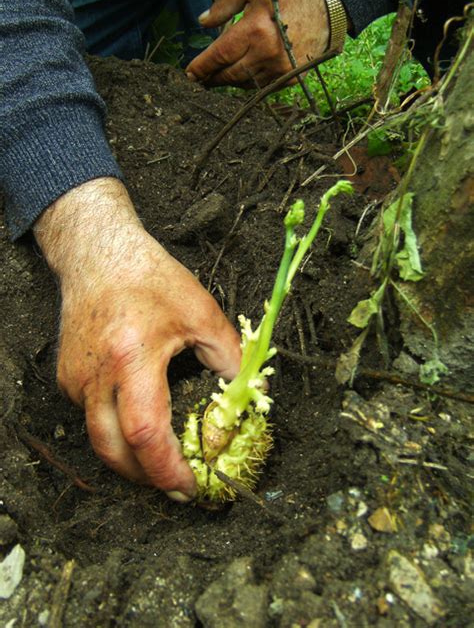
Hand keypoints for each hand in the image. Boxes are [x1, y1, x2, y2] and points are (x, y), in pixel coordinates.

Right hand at [34, 178, 240, 500]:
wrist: (98, 255)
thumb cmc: (149, 277)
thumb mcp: (201, 310)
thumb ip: (228, 354)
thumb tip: (245, 391)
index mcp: (132, 356)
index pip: (146, 431)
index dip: (167, 468)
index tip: (189, 485)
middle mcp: (96, 374)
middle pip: (113, 449)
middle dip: (145, 478)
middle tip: (176, 486)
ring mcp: (76, 378)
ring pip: (99, 438)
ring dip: (130, 458)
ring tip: (160, 464)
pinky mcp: (68, 377)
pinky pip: (91, 416)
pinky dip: (116, 429)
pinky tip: (138, 423)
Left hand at [186, 0, 328, 87]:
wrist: (329, 8)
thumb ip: (226, 5)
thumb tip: (203, 23)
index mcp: (255, 31)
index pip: (220, 56)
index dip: (202, 67)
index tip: (190, 74)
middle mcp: (267, 55)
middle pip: (230, 75)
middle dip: (213, 78)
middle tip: (200, 80)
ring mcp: (280, 70)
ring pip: (246, 83)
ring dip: (230, 81)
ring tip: (218, 78)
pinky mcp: (291, 78)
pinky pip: (263, 86)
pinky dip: (250, 82)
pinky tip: (241, 77)